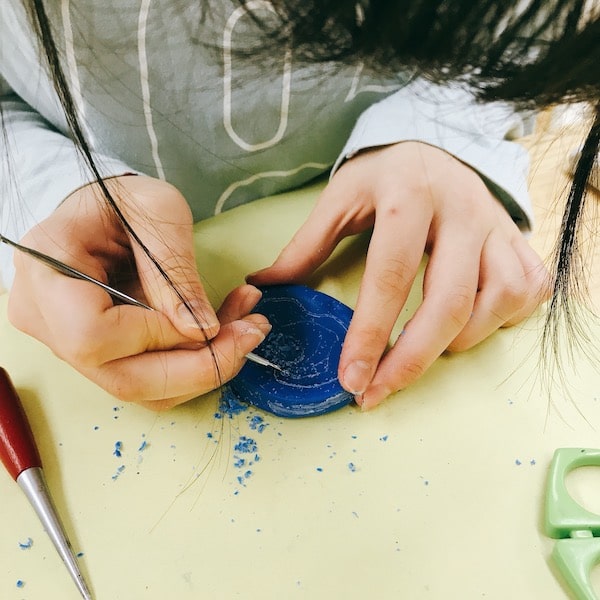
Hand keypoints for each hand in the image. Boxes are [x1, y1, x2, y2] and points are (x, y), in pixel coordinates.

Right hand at [8, 175, 269, 409]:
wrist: (100, 209)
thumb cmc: (122, 199)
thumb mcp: (157, 214)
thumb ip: (174, 272)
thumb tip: (202, 332)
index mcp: (48, 272)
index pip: (94, 335)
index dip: (159, 336)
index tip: (209, 318)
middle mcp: (46, 319)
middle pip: (122, 379)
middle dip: (199, 367)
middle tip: (251, 334)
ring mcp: (66, 343)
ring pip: (141, 388)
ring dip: (204, 367)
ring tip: (245, 326)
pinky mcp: (95, 354)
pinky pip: (147, 377)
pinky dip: (191, 363)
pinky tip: (223, 331)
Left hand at [248, 142, 549, 408]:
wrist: (434, 144)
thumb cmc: (383, 177)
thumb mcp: (340, 199)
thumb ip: (305, 245)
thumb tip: (264, 286)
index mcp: (408, 196)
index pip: (391, 275)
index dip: (370, 333)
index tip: (351, 379)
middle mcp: (461, 210)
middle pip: (448, 300)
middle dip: (412, 359)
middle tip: (377, 391)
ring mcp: (496, 225)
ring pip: (498, 299)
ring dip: (461, 339)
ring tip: (424, 348)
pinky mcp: (517, 238)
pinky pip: (528, 289)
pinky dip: (502, 320)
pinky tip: (469, 325)